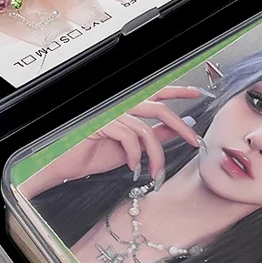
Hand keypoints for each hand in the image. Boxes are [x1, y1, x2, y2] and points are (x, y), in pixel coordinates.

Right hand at [73, 85, 203, 181]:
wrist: (65, 165)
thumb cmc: (91, 155)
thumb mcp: (130, 147)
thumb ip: (152, 136)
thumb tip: (177, 128)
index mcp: (125, 108)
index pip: (154, 93)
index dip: (176, 91)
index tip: (196, 93)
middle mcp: (118, 106)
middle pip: (157, 107)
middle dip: (180, 126)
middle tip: (193, 141)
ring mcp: (109, 113)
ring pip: (146, 129)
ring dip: (156, 155)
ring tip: (155, 171)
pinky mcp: (102, 124)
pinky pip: (130, 138)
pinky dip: (136, 156)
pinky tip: (134, 167)